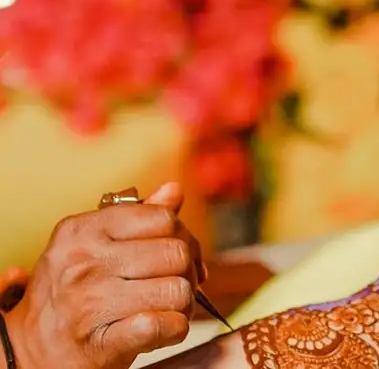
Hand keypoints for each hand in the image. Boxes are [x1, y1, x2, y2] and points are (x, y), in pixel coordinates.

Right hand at [6, 182, 205, 368]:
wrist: (29, 349)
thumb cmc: (69, 294)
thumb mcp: (91, 246)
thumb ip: (136, 218)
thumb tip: (174, 191)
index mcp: (82, 231)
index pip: (162, 218)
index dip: (184, 237)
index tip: (180, 256)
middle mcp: (83, 262)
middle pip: (176, 253)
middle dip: (188, 272)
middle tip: (176, 286)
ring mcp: (90, 301)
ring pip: (177, 289)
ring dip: (183, 304)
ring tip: (166, 308)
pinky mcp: (102, 341)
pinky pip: (164, 324)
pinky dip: (175, 329)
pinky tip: (162, 329)